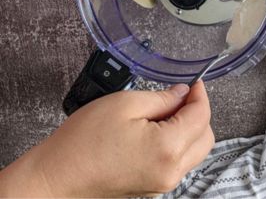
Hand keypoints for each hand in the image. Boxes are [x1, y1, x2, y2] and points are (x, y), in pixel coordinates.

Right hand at [0, 82, 213, 197]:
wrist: (58, 176)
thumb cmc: (84, 141)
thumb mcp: (125, 104)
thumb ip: (161, 98)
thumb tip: (182, 94)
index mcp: (167, 149)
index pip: (201, 117)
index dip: (200, 94)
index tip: (193, 82)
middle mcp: (171, 172)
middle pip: (205, 137)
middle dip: (198, 111)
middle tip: (179, 94)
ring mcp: (162, 183)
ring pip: (194, 151)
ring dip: (188, 127)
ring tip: (164, 109)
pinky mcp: (152, 186)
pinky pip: (178, 161)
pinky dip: (177, 142)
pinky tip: (157, 127)